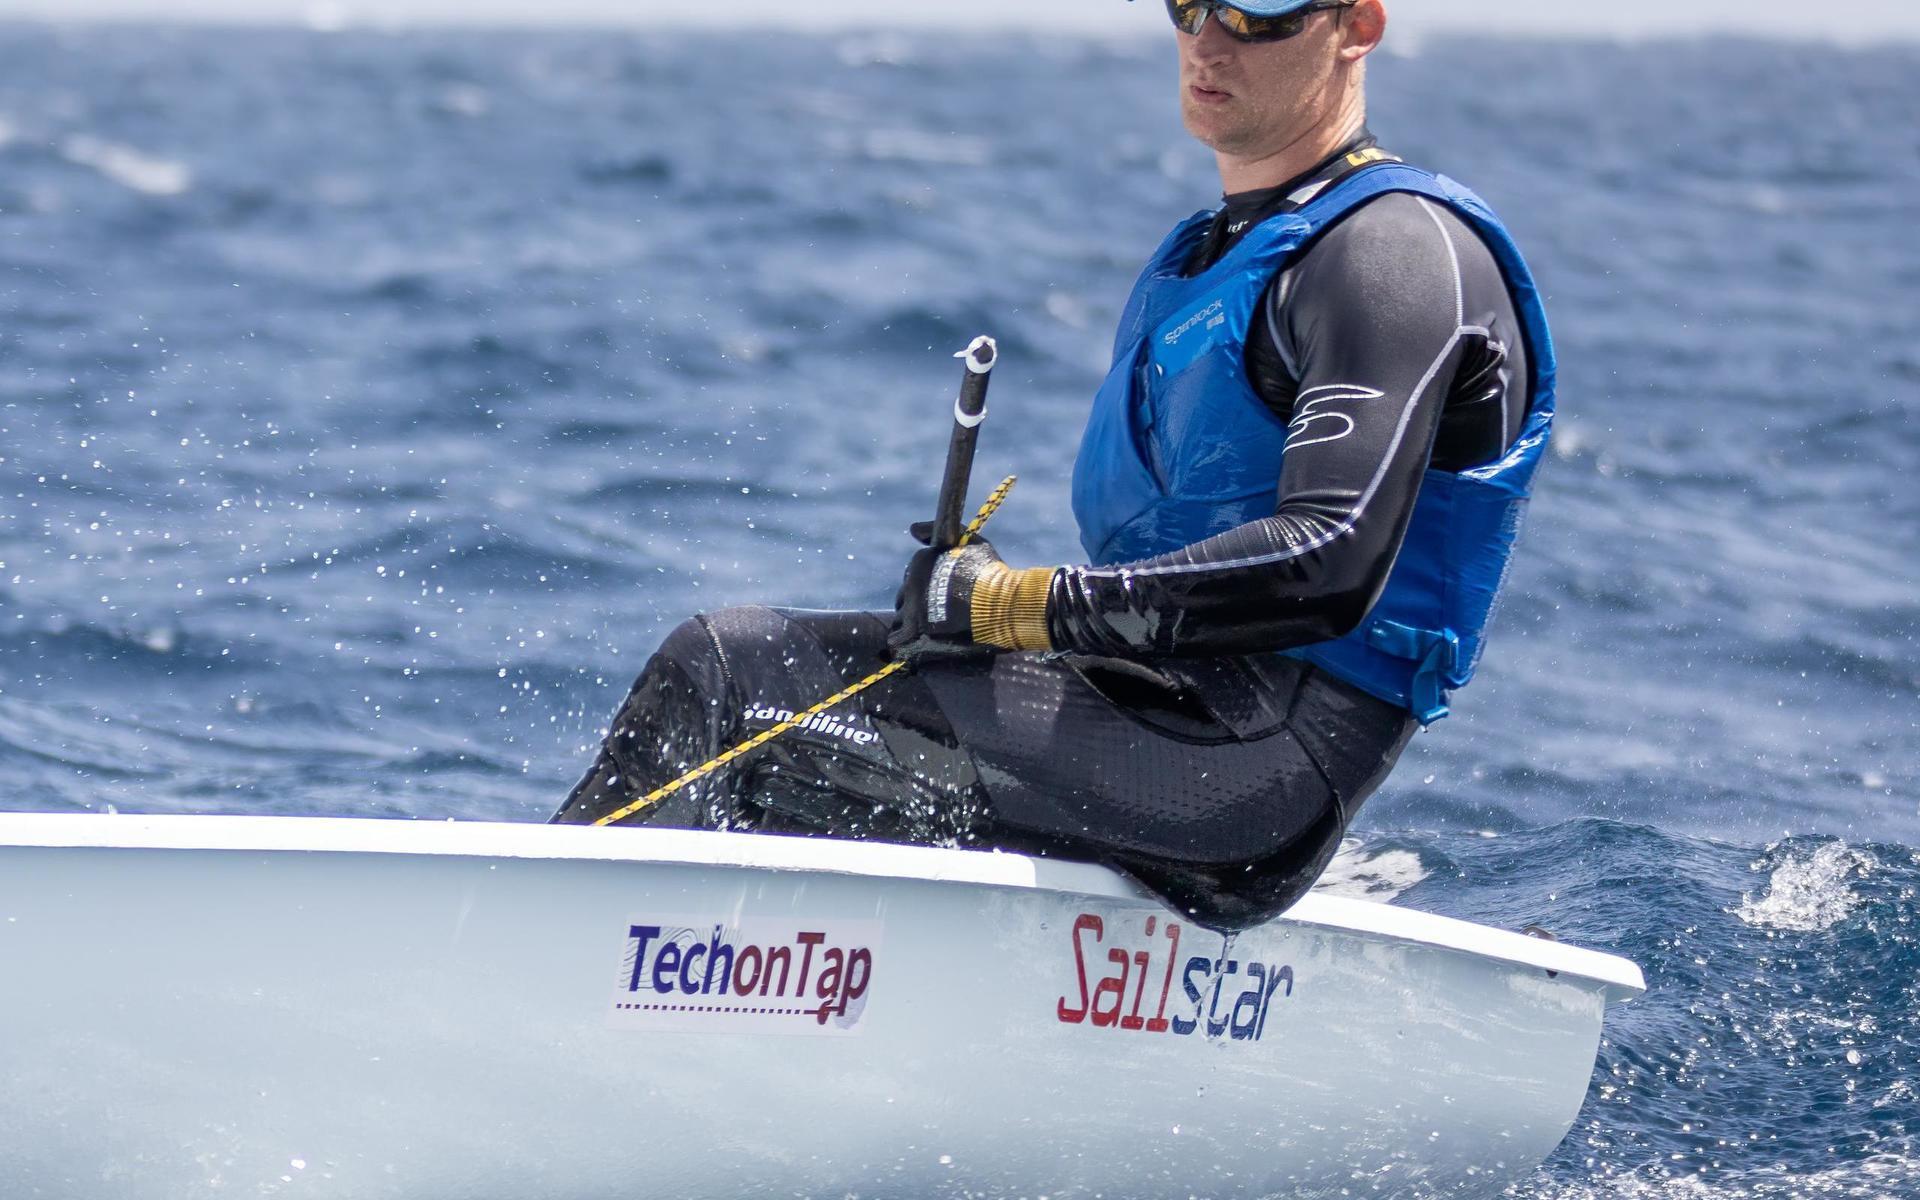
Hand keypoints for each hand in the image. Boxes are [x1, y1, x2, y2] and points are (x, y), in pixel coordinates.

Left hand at [887, 540, 1005, 666]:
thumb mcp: (969, 543)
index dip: (925, 588)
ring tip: (933, 631)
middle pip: (904, 598)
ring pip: (900, 618)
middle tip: (938, 615)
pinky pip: (897, 639)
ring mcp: (911, 607)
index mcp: (920, 561)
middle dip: (916, 606)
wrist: (999, 603)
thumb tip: (913, 528)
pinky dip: (905, 642)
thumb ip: (941, 532)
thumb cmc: (989, 573)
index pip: (911, 577)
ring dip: (912, 624)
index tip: (939, 595)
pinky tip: (917, 644)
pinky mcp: (915, 630)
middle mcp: (910, 582)